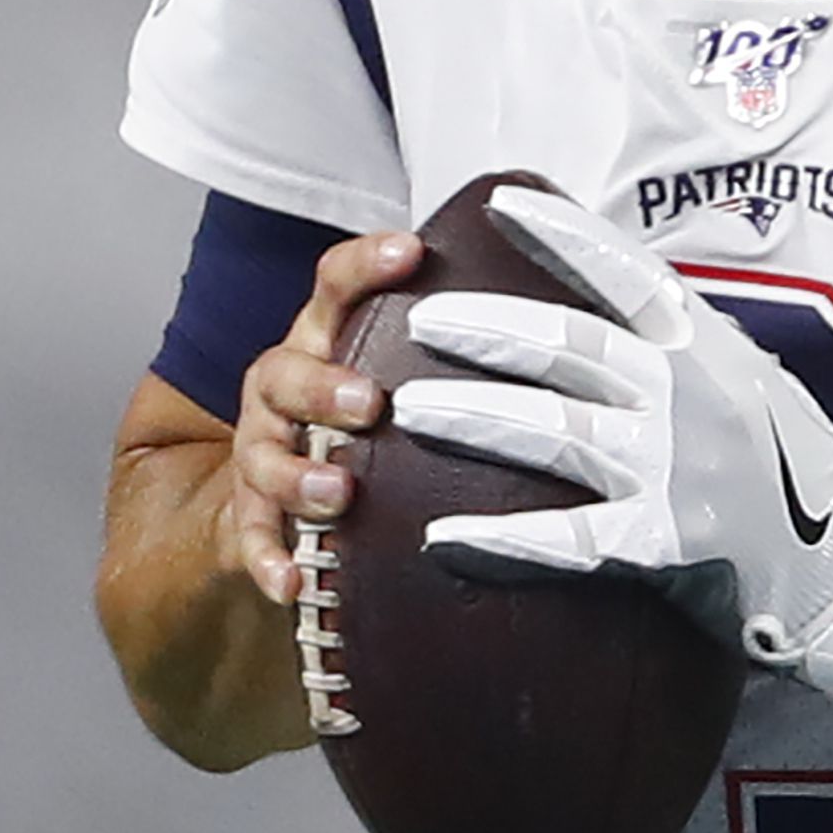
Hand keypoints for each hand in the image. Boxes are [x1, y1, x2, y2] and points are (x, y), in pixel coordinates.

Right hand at [223, 228, 423, 602]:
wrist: (272, 480)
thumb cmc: (361, 416)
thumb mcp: (399, 368)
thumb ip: (457, 346)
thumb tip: (582, 321)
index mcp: (326, 337)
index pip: (337, 284)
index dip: (368, 264)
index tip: (411, 252)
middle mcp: (286, 384)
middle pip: (287, 370)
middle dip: (325, 386)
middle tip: (369, 402)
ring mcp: (262, 447)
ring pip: (262, 451)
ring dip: (298, 474)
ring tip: (339, 494)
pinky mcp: (250, 511)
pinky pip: (250, 536)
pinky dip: (269, 559)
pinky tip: (292, 580)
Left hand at [387, 185, 832, 706]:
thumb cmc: (797, 475)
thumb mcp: (751, 383)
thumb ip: (686, 348)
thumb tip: (613, 303)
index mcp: (710, 349)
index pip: (626, 271)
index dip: (561, 233)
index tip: (500, 203)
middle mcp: (693, 397)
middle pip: (570, 347)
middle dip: (487, 329)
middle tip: (422, 319)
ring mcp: (682, 469)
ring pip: (557, 431)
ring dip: (476, 417)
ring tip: (410, 410)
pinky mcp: (672, 543)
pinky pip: (572, 539)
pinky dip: (505, 541)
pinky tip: (445, 539)